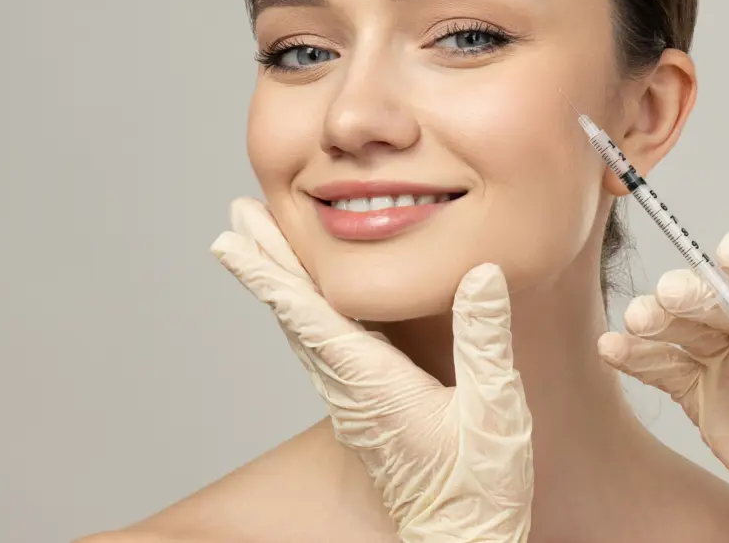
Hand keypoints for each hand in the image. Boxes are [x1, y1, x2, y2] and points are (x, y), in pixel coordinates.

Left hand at [211, 198, 533, 542]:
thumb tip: (480, 273)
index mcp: (375, 384)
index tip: (233, 240)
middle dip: (265, 262)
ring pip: (304, 330)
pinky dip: (302, 310)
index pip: (312, 316)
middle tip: (236, 217)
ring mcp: (353, 401)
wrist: (463, 540)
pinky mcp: (364, 408)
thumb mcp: (494, 408)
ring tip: (258, 244)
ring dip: (279, 281)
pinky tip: (304, 299)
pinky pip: (321, 348)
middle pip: (297, 314)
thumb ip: (484, 340)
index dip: (272, 273)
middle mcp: (351, 390)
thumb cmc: (479, 484)